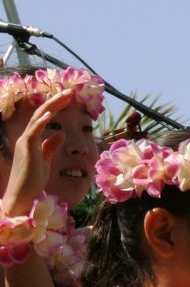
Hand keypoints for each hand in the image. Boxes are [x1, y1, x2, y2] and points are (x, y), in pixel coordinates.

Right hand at [1, 90, 73, 214]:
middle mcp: (26, 137)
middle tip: (71, 91)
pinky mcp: (26, 149)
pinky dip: (42, 121)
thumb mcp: (46, 160)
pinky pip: (34, 131)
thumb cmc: (32, 180)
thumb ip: (51, 146)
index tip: (69, 97)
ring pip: (39, 118)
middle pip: (42, 113)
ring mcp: (25, 142)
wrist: (21, 195)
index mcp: (31, 139)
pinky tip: (51, 112)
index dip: (56, 106)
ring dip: (53, 105)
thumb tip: (60, 134)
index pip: (44, 117)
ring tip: (66, 95)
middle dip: (57, 101)